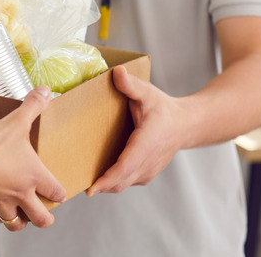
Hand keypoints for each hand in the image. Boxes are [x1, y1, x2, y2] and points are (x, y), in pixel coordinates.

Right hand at [0, 86, 66, 230]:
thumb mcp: (15, 122)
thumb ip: (32, 106)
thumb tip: (45, 90)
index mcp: (35, 177)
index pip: (57, 193)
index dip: (60, 193)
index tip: (57, 191)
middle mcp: (22, 195)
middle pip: (42, 219)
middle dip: (45, 218)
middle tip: (43, 211)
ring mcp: (3, 203)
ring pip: (17, 224)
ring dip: (21, 221)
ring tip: (21, 214)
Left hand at [87, 66, 184, 195]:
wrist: (186, 125)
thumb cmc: (163, 108)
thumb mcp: (147, 92)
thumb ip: (131, 85)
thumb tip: (116, 72)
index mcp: (147, 142)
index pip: (126, 166)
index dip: (108, 179)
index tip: (91, 189)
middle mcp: (149, 161)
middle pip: (121, 181)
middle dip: (100, 186)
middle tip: (75, 184)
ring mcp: (149, 170)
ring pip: (123, 184)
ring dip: (105, 185)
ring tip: (82, 179)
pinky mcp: (146, 174)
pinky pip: (126, 182)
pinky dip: (112, 182)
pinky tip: (97, 175)